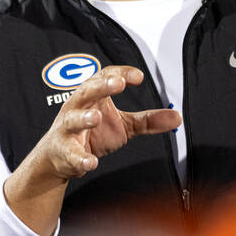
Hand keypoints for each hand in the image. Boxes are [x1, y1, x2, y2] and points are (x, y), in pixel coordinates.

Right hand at [4, 66, 180, 235]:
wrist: (59, 157)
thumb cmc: (91, 133)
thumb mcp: (123, 125)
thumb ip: (147, 120)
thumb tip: (177, 117)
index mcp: (92, 96)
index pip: (104, 76)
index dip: (120, 73)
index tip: (138, 76)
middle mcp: (77, 107)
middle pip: (86, 90)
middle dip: (101, 86)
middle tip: (117, 83)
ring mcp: (68, 129)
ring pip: (72, 119)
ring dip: (84, 117)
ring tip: (95, 117)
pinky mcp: (64, 151)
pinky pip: (71, 154)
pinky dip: (80, 159)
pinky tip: (91, 162)